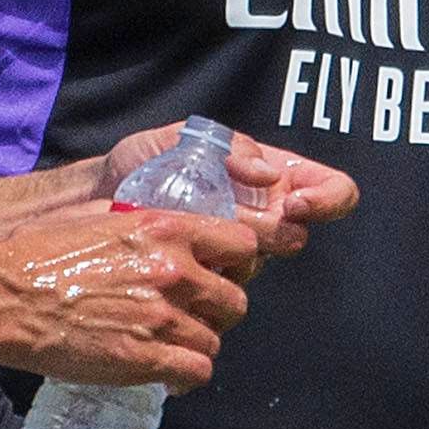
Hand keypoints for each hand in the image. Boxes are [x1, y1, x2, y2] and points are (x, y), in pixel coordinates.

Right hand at [0, 209, 258, 390]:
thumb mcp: (100, 218)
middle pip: (236, 300)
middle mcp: (173, 270)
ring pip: (215, 341)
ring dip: (197, 346)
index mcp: (164, 228)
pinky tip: (168, 376)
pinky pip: (196, 372)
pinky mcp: (145, 358)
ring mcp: (161, 317)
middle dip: (219, 312)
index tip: (223, 274)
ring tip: (173, 348)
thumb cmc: (41, 254)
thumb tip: (168, 232)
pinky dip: (185, 378)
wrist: (7, 296)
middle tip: (196, 318)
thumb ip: (144, 225)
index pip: (242, 244)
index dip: (238, 264)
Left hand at [93, 125, 360, 273]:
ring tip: (191, 231)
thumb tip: (266, 174)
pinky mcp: (209, 278)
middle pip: (296, 236)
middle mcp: (262, 216)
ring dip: (231, 253)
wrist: (94, 201)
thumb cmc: (142, 163)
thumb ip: (227, 147)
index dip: (327, 200)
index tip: (293, 203)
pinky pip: (225, 289)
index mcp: (270, 177)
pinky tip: (176, 257)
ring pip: (259, 264)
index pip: (333, 191)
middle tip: (233, 218)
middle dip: (268, 230)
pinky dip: (204, 274)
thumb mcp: (180, 139)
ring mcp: (237, 250)